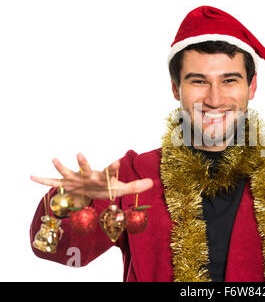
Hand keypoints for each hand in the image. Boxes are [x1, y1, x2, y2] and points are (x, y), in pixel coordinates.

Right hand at [30, 153, 153, 207]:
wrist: (91, 190)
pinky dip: (43, 180)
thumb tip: (153, 182)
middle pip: (87, 169)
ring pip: (68, 173)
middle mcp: (89, 175)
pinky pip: (53, 183)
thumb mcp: (121, 189)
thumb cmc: (107, 188)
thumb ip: (135, 186)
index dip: (114, 167)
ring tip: (54, 159)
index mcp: (103, 177)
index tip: (118, 161)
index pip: (110, 172)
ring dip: (61, 167)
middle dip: (84, 163)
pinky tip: (31, 176)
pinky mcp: (66, 184)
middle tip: (80, 153)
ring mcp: (76, 179)